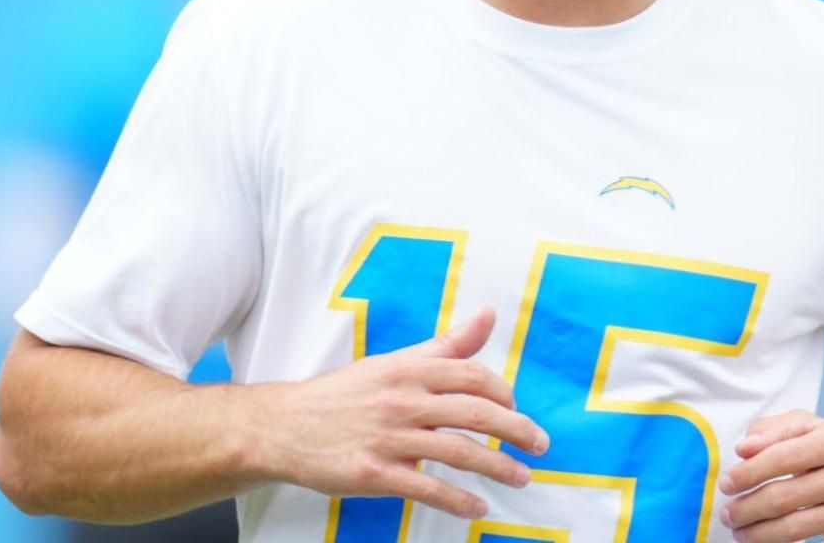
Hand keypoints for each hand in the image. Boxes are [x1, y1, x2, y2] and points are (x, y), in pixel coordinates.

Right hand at [256, 305, 549, 519]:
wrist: (283, 426)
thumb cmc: (344, 395)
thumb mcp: (393, 362)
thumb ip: (445, 345)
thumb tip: (488, 316)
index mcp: (408, 370)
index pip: (472, 376)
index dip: (503, 392)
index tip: (516, 408)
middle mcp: (402, 400)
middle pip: (475, 413)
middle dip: (516, 430)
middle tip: (540, 445)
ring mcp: (389, 438)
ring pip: (458, 452)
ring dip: (498, 467)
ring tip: (520, 477)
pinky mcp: (374, 473)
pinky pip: (428, 489)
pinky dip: (459, 500)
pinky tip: (477, 506)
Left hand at [717, 409, 823, 542]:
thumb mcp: (818, 429)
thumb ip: (776, 429)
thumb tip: (744, 449)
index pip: (782, 457)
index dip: (747, 473)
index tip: (726, 484)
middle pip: (783, 498)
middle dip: (746, 509)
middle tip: (728, 514)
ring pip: (795, 530)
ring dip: (758, 535)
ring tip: (742, 533)